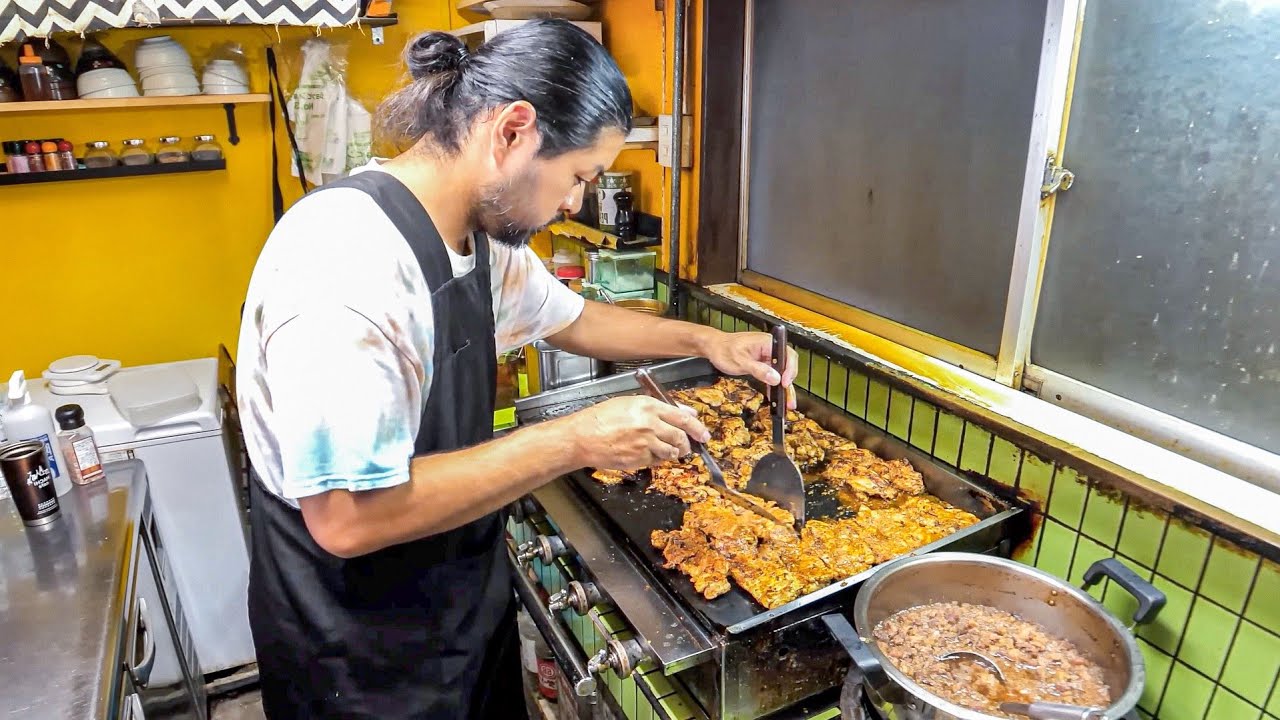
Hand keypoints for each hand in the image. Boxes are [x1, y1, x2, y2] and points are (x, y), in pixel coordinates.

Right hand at [568, 396, 709, 470]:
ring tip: (668, 450)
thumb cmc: (601, 418)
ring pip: (671, 452)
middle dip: (687, 444)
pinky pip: (656, 461)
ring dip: (673, 453)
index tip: (704, 434)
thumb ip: (658, 408)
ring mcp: (644, 444)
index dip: (697, 427)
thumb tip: (682, 412)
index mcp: (648, 407)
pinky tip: (649, 454)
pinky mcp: (638, 460)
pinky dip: (657, 459)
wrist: (582, 437)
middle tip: (688, 446)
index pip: (682, 417)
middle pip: (680, 437)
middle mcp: (649, 425)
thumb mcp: (630, 403)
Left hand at [702, 331, 799, 407]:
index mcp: (767, 343)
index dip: (789, 369)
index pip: (786, 355)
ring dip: (783, 387)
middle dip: (789, 383)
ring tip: (787, 403)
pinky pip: (772, 375)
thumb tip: (776, 379)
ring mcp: (766, 356)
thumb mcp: (740, 361)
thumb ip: (758, 370)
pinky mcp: (762, 363)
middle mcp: (770, 348)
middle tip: (790, 400)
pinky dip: (773, 386)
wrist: (713, 347)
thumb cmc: (724, 350)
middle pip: (787, 365)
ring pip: (781, 372)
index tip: (785, 383)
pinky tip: (775, 397)